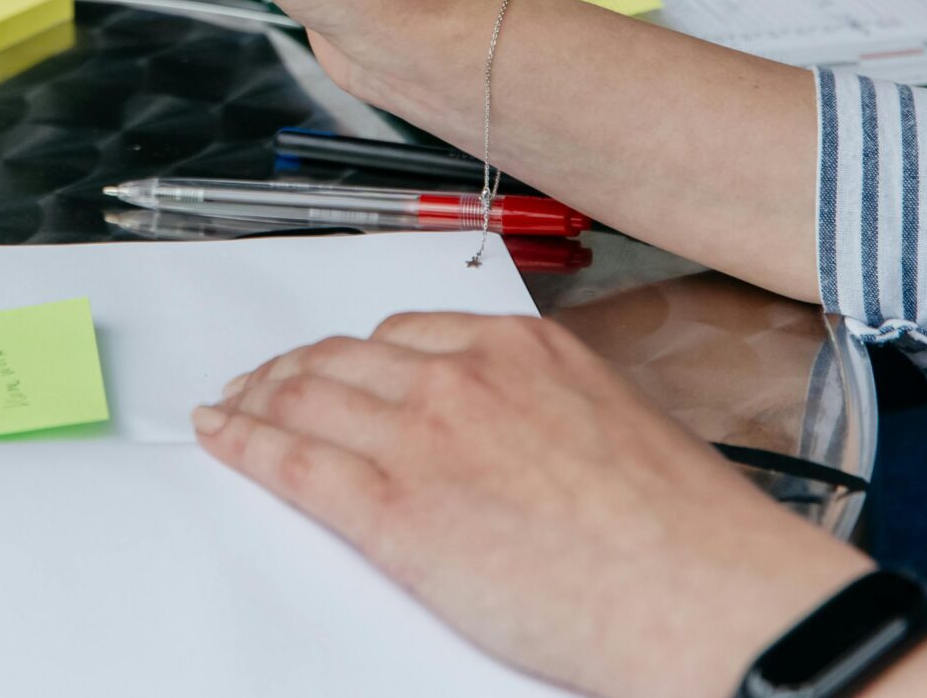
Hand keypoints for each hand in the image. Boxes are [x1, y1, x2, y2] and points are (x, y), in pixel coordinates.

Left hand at [195, 313, 872, 697]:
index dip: (355, 352)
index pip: (406, 334)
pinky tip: (224, 437)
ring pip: (310, 400)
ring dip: (259, 399)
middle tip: (262, 383)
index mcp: (521, 348)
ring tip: (233, 407)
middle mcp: (464, 376)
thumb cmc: (682, 533)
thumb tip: (514, 427)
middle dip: (294, 370)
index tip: (334, 362)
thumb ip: (543, 406)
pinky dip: (247, 443)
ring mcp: (424, 437)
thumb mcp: (613, 421)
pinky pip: (297, 463)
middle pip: (346, 359)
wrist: (702, 593)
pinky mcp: (396, 509)